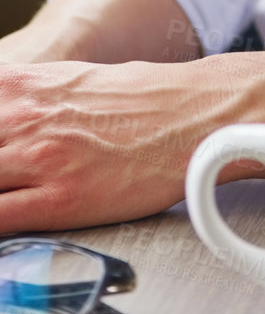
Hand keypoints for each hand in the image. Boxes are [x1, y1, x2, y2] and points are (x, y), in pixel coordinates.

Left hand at [0, 52, 264, 233]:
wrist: (196, 117)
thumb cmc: (144, 102)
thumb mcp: (71, 82)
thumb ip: (25, 103)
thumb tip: (5, 123)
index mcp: (21, 85)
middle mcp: (21, 118)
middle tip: (8, 177)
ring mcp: (37, 159)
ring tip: (13, 194)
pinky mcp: (58, 199)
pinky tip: (6, 230)